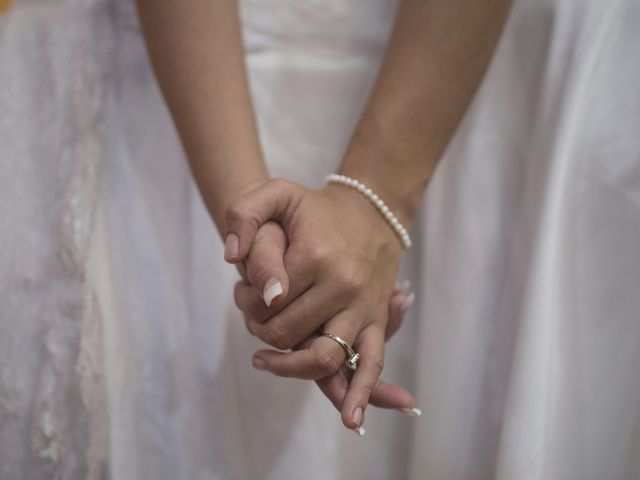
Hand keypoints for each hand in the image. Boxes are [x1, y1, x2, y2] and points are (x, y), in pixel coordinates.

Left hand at [224, 178, 404, 428]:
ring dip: (290, 367)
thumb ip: (244, 216)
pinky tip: (350, 419)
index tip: (245, 291)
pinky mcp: (376, 320)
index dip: (246, 302)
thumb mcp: (275, 193)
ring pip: (323, 356)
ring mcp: (362, 306)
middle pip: (286, 332)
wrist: (370, 212)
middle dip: (261, 330)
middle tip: (253, 314)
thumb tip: (233, 258)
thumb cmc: (315, 208)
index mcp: (315, 256)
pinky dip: (361, 393)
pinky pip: (372, 363)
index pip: (266, 302)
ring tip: (264, 361)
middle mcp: (342, 285)